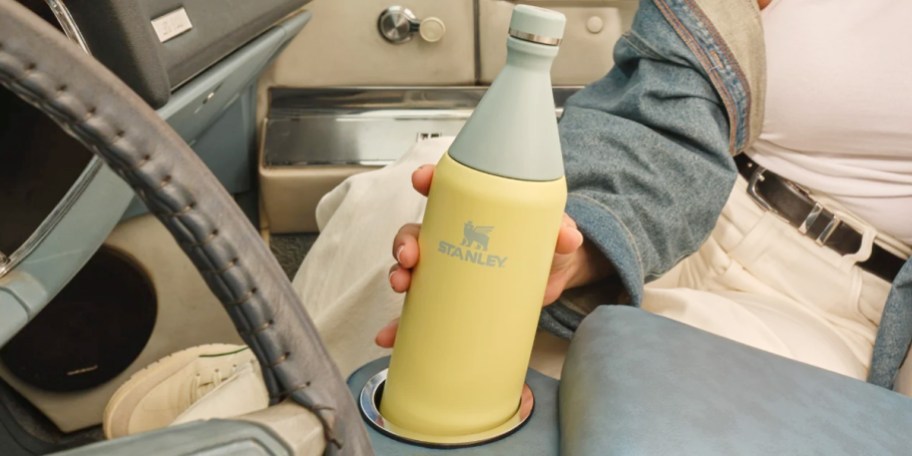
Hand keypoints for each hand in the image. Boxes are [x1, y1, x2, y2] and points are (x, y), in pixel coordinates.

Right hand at [376, 165, 606, 347]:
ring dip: (398, 274)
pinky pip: (419, 310)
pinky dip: (400, 323)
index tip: (422, 181)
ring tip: (401, 284)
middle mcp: (453, 237)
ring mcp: (449, 268)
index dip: (428, 181)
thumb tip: (568, 238)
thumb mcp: (555, 233)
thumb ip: (562, 231)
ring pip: (411, 267)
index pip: (444, 189)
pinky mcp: (451, 299)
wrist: (555, 276)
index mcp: (473, 211)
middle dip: (405, 240)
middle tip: (410, 255)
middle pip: (417, 231)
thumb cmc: (548, 243)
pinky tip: (389, 334)